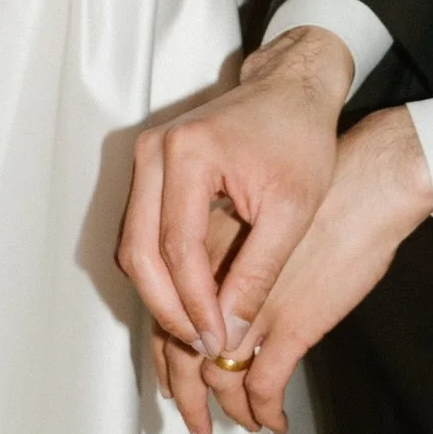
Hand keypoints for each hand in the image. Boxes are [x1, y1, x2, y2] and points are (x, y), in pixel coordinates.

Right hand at [120, 25, 350, 373]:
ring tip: (197, 330)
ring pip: (132, 246)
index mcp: (189, 152)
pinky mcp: (150, 169)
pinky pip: (139, 232)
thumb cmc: (300, 137)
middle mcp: (155, 150)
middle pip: (138, 250)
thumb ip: (257, 271)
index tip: (217, 341)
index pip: (177, 247)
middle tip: (201, 345)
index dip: (194, 303)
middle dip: (168, 307)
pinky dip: (159, 272)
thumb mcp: (292, 210)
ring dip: (159, 294)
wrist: (291, 88)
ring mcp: (146, 156)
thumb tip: (228, 332)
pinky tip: (189, 299)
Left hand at [197, 110, 432, 433]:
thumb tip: (223, 299)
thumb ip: (235, 257)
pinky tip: (274, 420)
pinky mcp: (293, 325)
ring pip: (220, 375)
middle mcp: (222, 280)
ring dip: (229, 409)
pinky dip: (264, 410)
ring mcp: (255, 305)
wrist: (367, 185)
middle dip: (188, 397)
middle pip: (185, 352)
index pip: (169, 314)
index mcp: (211, 250)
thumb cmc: (324, 193)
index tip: (175, 382)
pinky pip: (264, 385)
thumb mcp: (261, 217)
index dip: (169, 356)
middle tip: (196, 424)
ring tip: (241, 422)